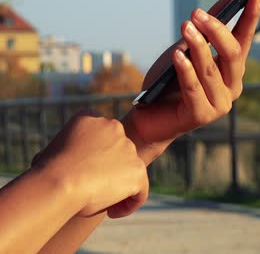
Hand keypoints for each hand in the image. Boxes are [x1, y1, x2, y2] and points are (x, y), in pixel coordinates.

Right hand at [32, 111, 148, 218]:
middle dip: (109, 170)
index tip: (85, 172)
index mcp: (90, 118)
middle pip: (118, 151)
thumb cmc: (48, 173)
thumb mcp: (53, 151)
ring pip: (129, 170)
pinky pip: (140, 189)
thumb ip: (71, 150)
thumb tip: (75, 162)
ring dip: (119, 187)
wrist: (59, 182)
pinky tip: (113, 212)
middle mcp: (113, 127)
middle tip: (94, 189)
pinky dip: (130, 202)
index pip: (100, 135)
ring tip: (102, 203)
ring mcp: (128, 147)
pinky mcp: (137, 168)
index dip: (96, 155)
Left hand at [123, 0, 259, 162]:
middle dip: (217, 31)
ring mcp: (220, 104)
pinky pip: (193, 88)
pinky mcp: (202, 116)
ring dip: (197, 46)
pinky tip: (177, 55)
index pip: (244, 40)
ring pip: (212, 69)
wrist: (148, 116)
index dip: (250, 17)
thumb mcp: (187, 48)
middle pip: (233, 54)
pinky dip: (185, 70)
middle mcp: (232, 87)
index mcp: (232, 70)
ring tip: (184, 26)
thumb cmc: (169, 80)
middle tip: (197, 13)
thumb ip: (206, 29)